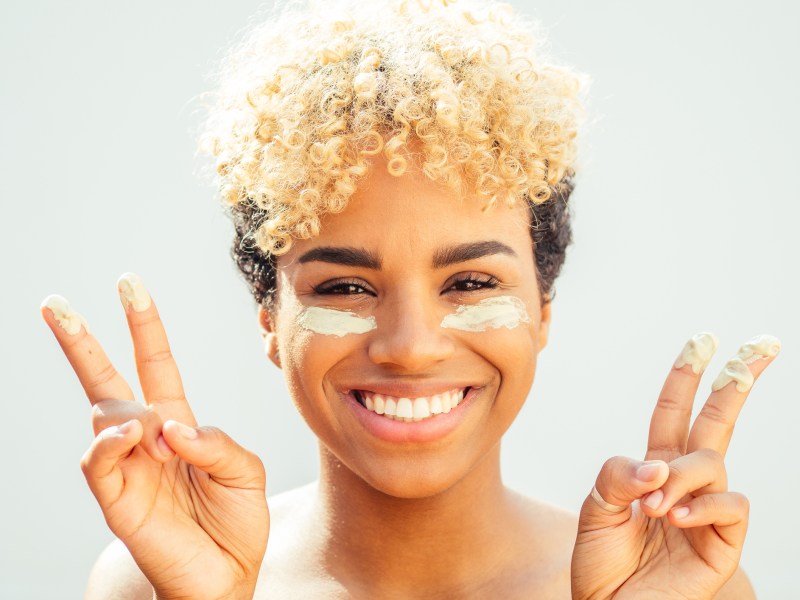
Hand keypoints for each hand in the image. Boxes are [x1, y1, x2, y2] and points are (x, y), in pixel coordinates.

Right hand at [41, 273, 268, 599]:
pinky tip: (136, 438)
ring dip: (129, 412)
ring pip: (103, 416)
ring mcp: (127, 467)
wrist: (228, 576)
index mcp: (179, 424)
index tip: (130, 285)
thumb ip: (216, 442)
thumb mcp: (245, 472)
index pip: (155, 364)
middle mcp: (148, 439)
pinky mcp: (115, 498)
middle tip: (56, 304)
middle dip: (82, 342)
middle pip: (106, 380)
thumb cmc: (237, 522)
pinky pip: (98, 459)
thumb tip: (170, 426)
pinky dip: (112, 442)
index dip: (144, 326)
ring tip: (157, 434)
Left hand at [571, 332, 779, 599]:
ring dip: (681, 476)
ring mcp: (707, 510)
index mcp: (653, 468)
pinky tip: (675, 517)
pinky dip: (701, 504)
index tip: (703, 341)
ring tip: (654, 507)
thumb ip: (619, 475)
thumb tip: (659, 463)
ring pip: (712, 462)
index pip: (673, 413)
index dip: (685, 378)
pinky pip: (729, 503)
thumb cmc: (601, 562)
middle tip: (762, 344)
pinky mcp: (724, 541)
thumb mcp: (596, 509)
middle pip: (716, 422)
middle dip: (736, 382)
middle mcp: (684, 482)